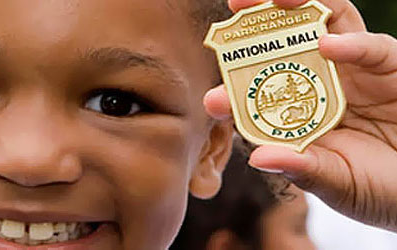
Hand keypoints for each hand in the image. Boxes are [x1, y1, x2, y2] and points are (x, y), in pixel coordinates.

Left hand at [205, 0, 396, 231]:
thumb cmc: (378, 189)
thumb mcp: (337, 184)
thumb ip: (303, 169)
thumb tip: (259, 158)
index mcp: (297, 113)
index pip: (258, 94)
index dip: (234, 92)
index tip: (214, 100)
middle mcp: (319, 82)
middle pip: (285, 41)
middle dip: (259, 21)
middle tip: (235, 6)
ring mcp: (353, 70)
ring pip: (326, 24)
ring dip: (299, 7)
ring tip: (274, 0)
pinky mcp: (389, 66)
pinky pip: (372, 48)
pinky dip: (352, 43)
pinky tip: (328, 44)